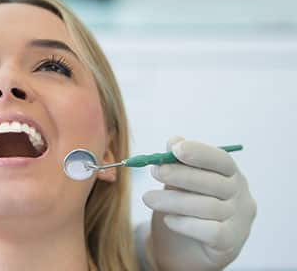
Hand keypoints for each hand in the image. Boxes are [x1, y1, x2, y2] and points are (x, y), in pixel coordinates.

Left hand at [143, 137, 255, 270]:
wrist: (186, 249)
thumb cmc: (184, 208)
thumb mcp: (178, 182)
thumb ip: (178, 162)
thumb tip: (173, 140)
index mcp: (230, 175)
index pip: (222, 160)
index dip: (200, 152)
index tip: (175, 149)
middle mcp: (240, 196)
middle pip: (214, 182)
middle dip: (180, 175)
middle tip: (154, 172)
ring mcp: (239, 220)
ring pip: (207, 207)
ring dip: (173, 200)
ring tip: (148, 198)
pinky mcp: (231, 243)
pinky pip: (210, 231)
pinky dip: (185, 223)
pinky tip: (168, 220)